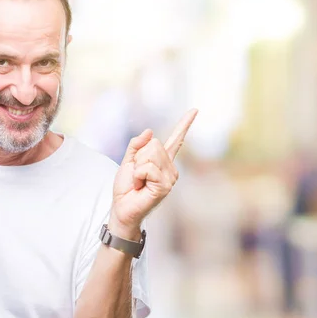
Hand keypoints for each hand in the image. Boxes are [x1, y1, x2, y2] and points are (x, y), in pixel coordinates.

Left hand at [110, 109, 197, 237]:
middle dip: (138, 158)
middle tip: (137, 175)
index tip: (194, 110)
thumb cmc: (126, 188)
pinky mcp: (165, 186)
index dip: (184, 124)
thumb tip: (149, 131)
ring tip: (139, 182)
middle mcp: (170, 168)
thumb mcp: (128, 161)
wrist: (122, 207)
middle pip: (153, 144)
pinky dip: (138, 175)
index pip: (176, 140)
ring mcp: (170, 177)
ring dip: (137, 168)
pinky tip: (140, 186)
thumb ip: (136, 145)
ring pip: (150, 155)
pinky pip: (148, 168)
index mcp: (162, 161)